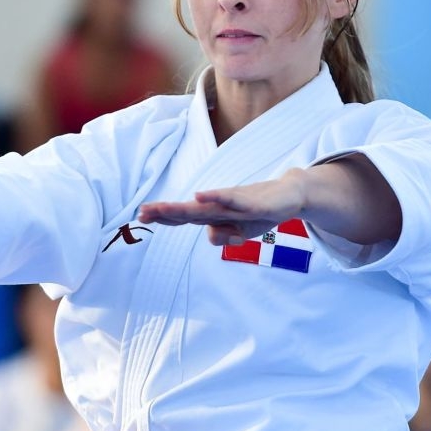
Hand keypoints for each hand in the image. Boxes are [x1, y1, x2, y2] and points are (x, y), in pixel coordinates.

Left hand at [137, 171, 308, 246]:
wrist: (290, 195)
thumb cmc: (260, 211)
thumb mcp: (241, 233)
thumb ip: (223, 235)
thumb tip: (210, 235)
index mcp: (215, 214)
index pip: (184, 217)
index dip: (163, 218)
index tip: (140, 217)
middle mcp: (220, 205)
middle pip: (188, 211)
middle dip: (164, 212)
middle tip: (141, 213)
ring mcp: (234, 201)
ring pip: (204, 205)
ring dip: (182, 207)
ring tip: (161, 208)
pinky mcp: (251, 201)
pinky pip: (230, 199)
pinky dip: (214, 197)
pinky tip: (200, 195)